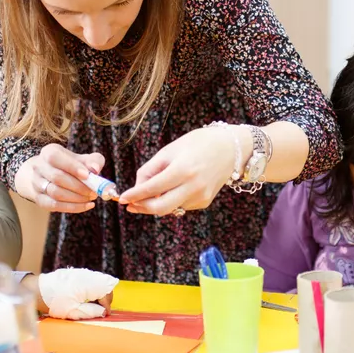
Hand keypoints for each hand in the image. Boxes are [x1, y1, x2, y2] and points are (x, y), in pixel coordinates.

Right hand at [15, 144, 104, 212]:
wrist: (49, 175)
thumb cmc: (71, 165)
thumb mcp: (82, 159)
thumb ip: (93, 160)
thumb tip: (95, 168)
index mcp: (49, 152)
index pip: (55, 157)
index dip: (72, 166)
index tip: (87, 175)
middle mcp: (39, 167)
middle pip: (57, 178)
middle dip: (78, 186)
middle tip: (94, 191)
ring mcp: (36, 184)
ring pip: (55, 193)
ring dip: (77, 198)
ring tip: (91, 197)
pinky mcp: (38, 199)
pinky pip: (54, 205)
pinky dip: (73, 207)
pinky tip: (86, 205)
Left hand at [32, 268, 117, 319]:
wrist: (37, 291)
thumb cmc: (55, 303)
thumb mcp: (73, 312)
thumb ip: (91, 312)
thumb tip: (103, 312)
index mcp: (88, 285)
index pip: (106, 293)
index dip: (107, 305)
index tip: (105, 314)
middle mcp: (87, 276)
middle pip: (106, 284)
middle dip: (107, 297)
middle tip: (102, 309)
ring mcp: (82, 273)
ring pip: (100, 280)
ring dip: (101, 292)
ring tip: (96, 304)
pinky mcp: (77, 273)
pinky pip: (93, 278)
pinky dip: (95, 287)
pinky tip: (88, 297)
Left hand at [117, 125, 239, 215]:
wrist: (231, 149)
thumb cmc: (198, 144)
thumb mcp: (170, 150)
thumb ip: (151, 169)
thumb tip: (137, 188)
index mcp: (183, 169)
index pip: (152, 188)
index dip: (134, 195)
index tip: (122, 198)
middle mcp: (193, 186)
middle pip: (160, 208)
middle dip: (141, 207)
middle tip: (130, 205)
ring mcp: (201, 196)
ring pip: (169, 208)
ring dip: (156, 203)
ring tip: (152, 191)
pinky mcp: (205, 202)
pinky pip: (180, 205)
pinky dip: (171, 200)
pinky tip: (175, 188)